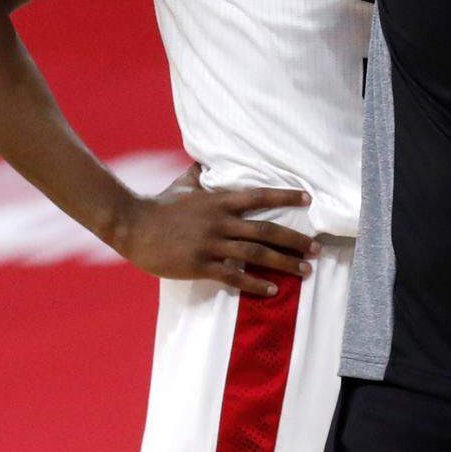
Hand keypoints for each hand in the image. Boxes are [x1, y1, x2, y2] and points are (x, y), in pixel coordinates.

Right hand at [113, 174, 317, 296]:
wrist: (133, 225)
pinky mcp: (200, 265)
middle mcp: (220, 221)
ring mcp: (211, 244)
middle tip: (317, 248)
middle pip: (266, 230)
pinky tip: (273, 291)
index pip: (260, 196)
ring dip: (283, 262)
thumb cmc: (159, 204)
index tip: (308, 199)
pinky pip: (234, 277)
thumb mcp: (183, 184)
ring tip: (304, 270)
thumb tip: (205, 160)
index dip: (285, 196)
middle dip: (295, 239)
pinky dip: (256, 284)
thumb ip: (199, 174)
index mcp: (219, 200)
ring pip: (256, 254)